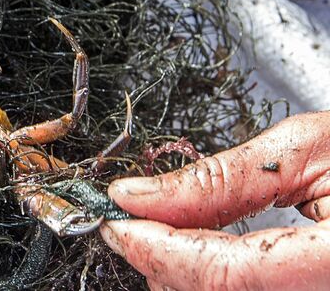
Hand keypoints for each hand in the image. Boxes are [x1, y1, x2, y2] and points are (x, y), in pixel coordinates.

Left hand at [100, 111, 329, 289]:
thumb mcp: (308, 147)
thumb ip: (220, 178)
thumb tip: (139, 195)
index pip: (218, 271)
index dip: (153, 247)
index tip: (113, 220)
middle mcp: (325, 289)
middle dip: (157, 256)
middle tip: (126, 216)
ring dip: (176, 264)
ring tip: (153, 222)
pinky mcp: (306, 288)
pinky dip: (204, 269)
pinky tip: (191, 241)